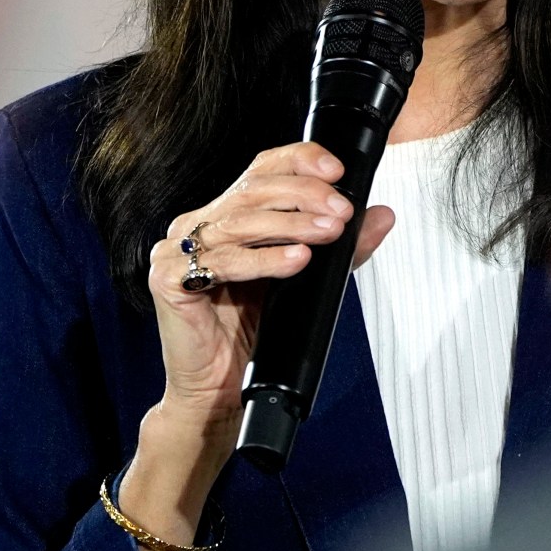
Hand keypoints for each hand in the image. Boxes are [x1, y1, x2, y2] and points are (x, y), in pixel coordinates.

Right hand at [148, 141, 394, 419]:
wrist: (218, 390)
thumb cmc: (254, 333)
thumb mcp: (306, 279)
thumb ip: (341, 247)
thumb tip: (381, 215)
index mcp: (226, 214)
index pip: (261, 169)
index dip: (298, 161)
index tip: (337, 170)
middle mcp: (199, 224)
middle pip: (252, 190)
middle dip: (303, 195)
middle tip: (340, 211)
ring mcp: (177, 250)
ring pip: (239, 221)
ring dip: (290, 224)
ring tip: (327, 233)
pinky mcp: (169, 279)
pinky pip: (222, 262)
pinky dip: (263, 259)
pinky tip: (296, 260)